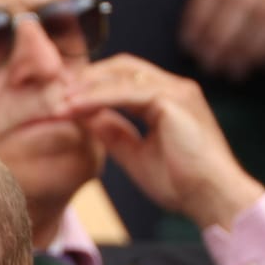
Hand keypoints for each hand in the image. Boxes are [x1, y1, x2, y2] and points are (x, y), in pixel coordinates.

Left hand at [63, 56, 264, 230]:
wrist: (210, 197)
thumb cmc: (180, 182)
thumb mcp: (135, 154)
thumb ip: (114, 133)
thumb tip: (87, 119)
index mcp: (168, 98)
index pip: (124, 78)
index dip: (92, 84)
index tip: (62, 97)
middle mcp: (175, 88)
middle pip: (122, 67)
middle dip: (86, 77)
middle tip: (54, 92)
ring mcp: (177, 91)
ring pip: (121, 76)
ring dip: (86, 87)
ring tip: (57, 101)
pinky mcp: (173, 101)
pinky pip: (127, 92)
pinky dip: (97, 98)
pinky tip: (74, 107)